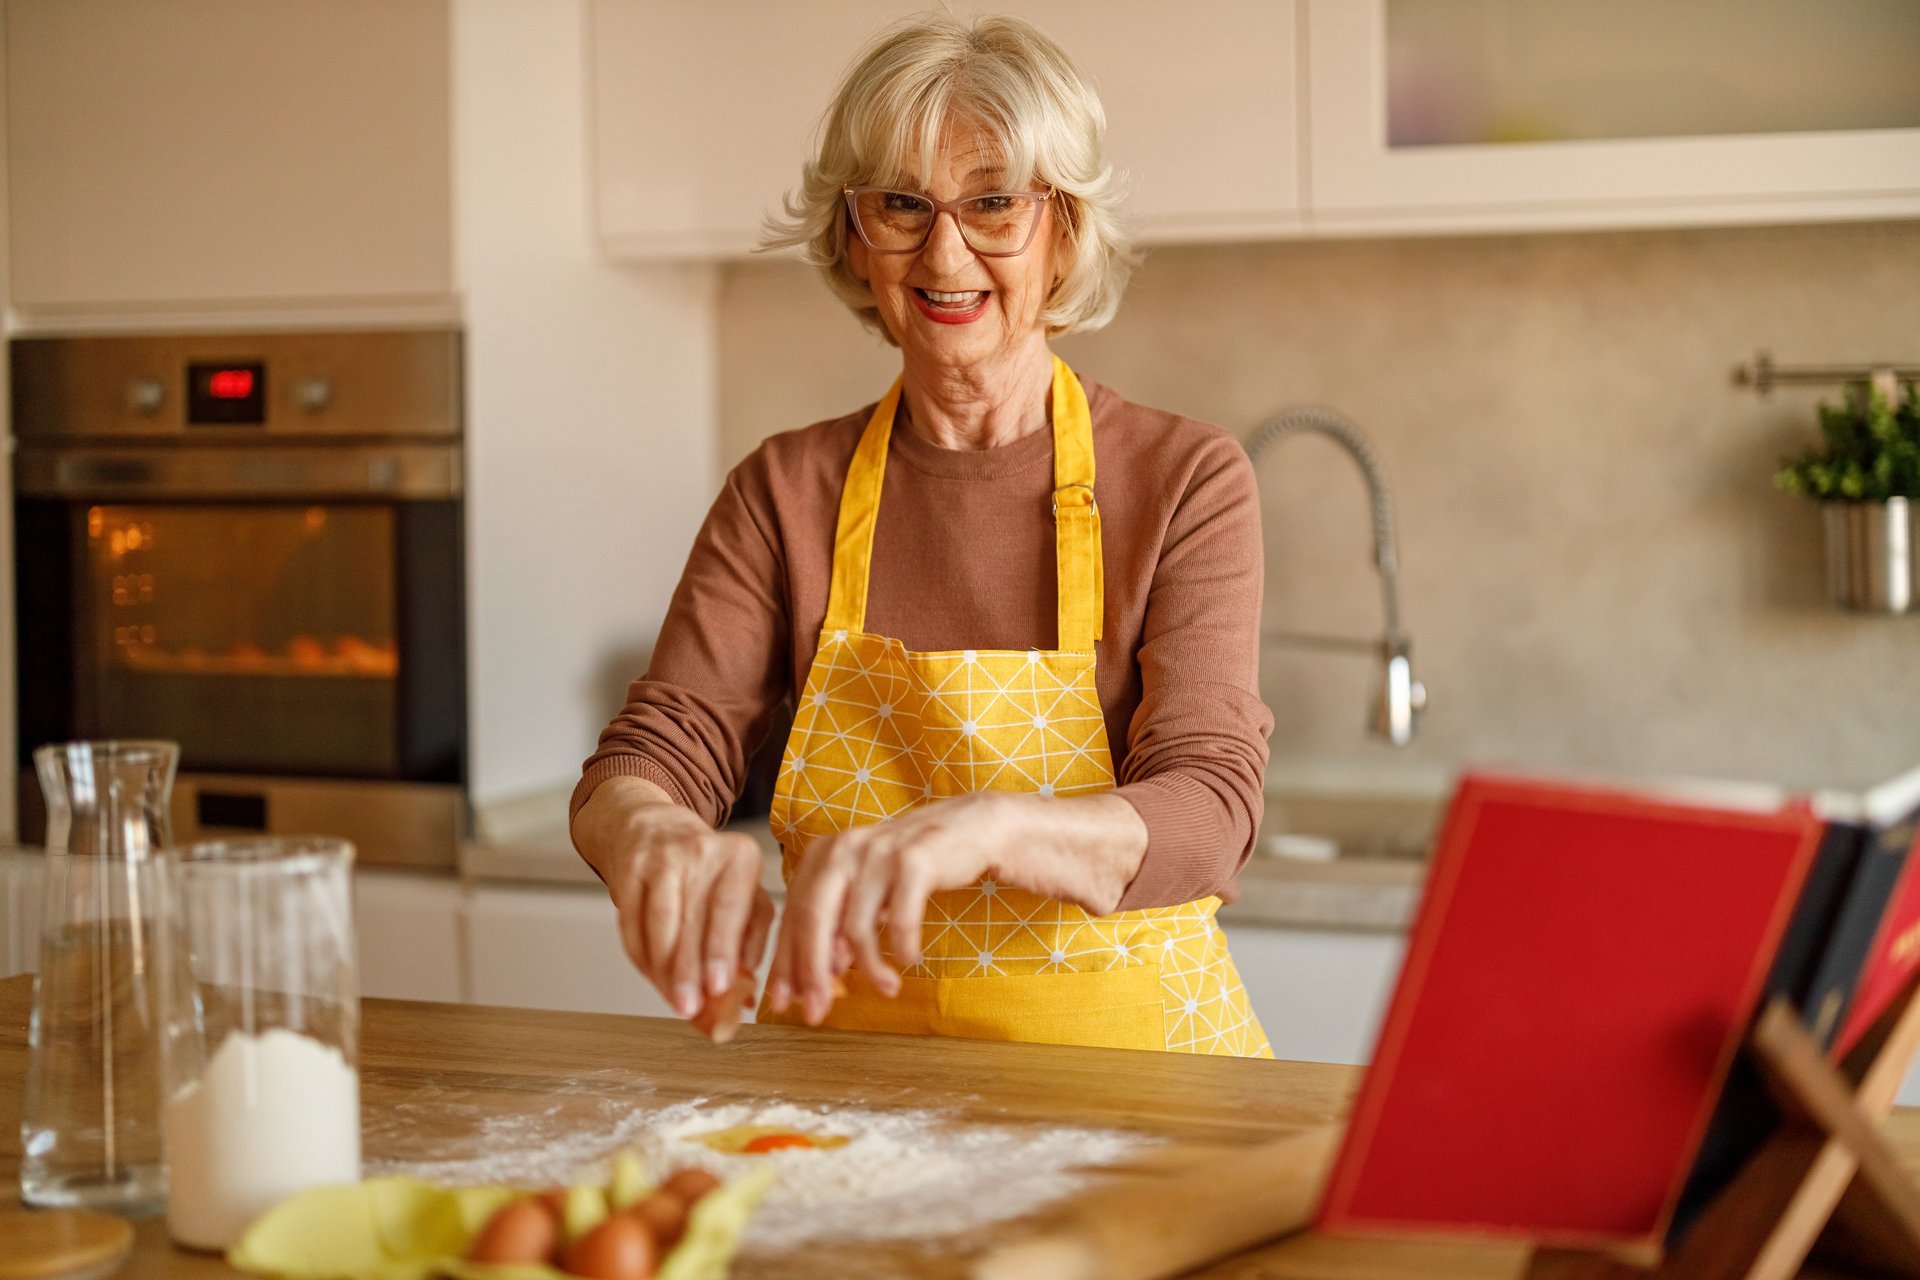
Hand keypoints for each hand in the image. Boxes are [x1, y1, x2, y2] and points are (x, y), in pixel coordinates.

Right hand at [573, 777, 774, 1025]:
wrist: (654, 828)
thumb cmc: (710, 869)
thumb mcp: (744, 889)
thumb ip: (751, 935)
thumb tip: (747, 991)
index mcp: (739, 855)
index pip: (731, 906)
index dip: (723, 948)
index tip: (719, 985)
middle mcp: (701, 850)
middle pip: (693, 919)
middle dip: (690, 969)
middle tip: (691, 1007)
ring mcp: (660, 857)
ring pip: (659, 923)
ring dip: (665, 968)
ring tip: (673, 1000)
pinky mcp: (628, 869)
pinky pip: (631, 922)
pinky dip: (642, 956)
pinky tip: (654, 977)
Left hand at [769, 790, 1085, 1024]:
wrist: (975, 829)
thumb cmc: (914, 867)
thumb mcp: (868, 890)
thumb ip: (838, 924)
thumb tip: (813, 978)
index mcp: (824, 854)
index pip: (792, 915)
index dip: (785, 963)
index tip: (784, 1003)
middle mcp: (845, 848)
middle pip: (812, 919)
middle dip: (811, 972)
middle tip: (816, 1012)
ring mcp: (879, 851)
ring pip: (855, 924)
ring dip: (867, 967)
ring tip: (884, 989)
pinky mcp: (914, 859)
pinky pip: (899, 917)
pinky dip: (901, 945)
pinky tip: (908, 959)